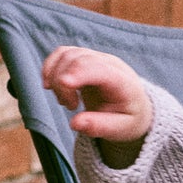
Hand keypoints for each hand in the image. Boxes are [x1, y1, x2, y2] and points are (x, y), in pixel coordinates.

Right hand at [42, 45, 151, 166]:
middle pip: (79, 60)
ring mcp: (95, 57)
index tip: (64, 83)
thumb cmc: (127, 117)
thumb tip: (75, 124)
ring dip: (56, 78)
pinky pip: (62, 53)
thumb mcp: (120, 129)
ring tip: (66, 102)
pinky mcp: (83, 57)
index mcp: (122, 81)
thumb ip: (99, 127)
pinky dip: (50, 67)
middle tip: (71, 107)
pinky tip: (51, 86)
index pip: (100, 69)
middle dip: (64, 84)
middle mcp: (109, 63)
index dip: (80, 73)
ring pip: (67, 55)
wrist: (132, 105)